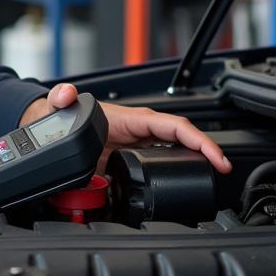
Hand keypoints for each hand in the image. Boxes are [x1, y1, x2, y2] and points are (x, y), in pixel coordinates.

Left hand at [20, 83, 231, 173]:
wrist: (52, 128)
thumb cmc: (61, 115)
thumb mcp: (59, 105)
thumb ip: (61, 97)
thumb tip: (65, 93)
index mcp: (131, 119)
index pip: (173, 125)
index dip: (197, 140)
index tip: (215, 156)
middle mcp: (140, 130)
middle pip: (183, 138)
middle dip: (207, 152)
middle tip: (224, 170)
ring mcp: (138, 144)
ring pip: (177, 150)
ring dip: (198, 162)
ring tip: (215, 178)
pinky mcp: (133, 158)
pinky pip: (163, 162)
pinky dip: (180, 170)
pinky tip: (188, 183)